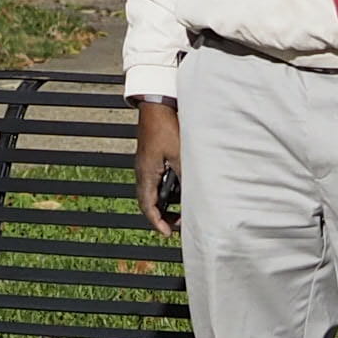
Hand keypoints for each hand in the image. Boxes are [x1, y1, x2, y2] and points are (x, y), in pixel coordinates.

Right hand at [134, 97, 181, 234]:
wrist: (157, 105)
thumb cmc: (166, 126)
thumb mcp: (180, 154)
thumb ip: (186, 175)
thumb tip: (194, 195)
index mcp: (147, 174)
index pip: (148, 207)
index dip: (157, 222)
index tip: (167, 233)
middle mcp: (143, 172)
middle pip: (148, 203)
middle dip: (161, 216)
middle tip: (176, 224)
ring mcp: (146, 165)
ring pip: (152, 192)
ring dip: (164, 203)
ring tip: (180, 209)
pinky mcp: (151, 158)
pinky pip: (156, 180)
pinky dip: (166, 190)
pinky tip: (180, 188)